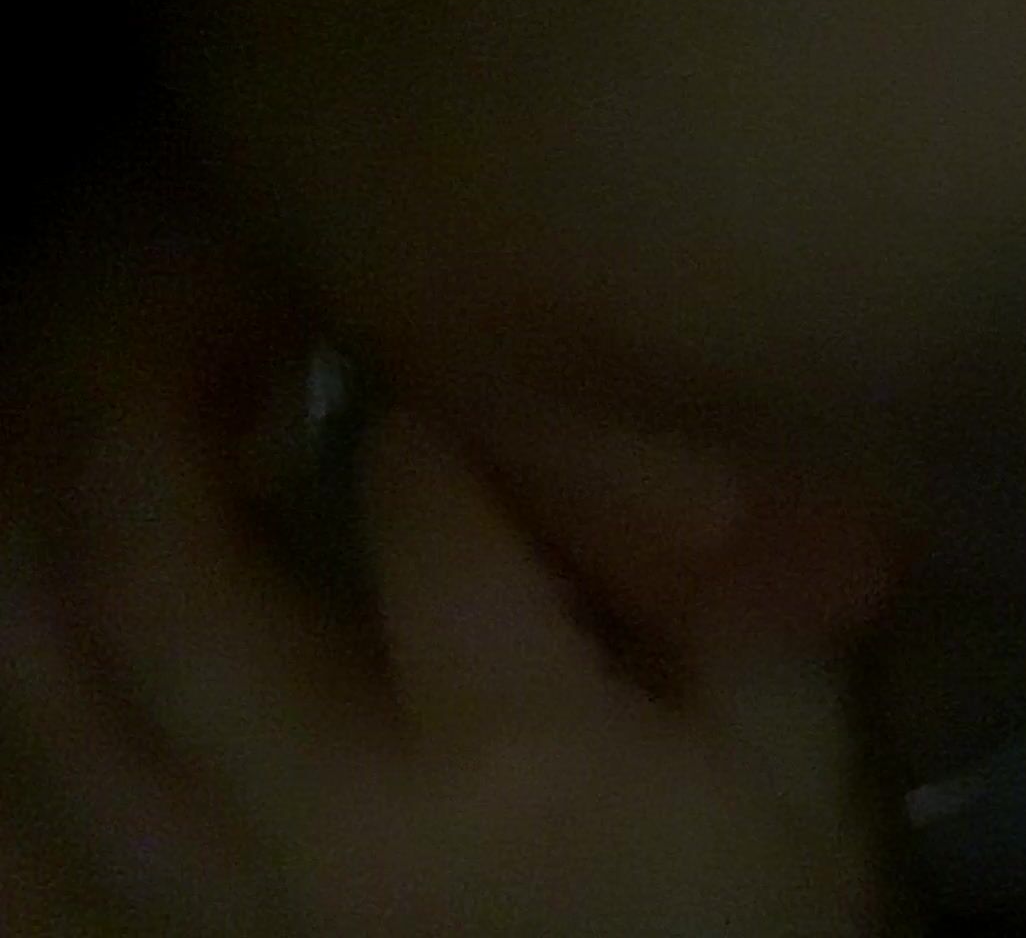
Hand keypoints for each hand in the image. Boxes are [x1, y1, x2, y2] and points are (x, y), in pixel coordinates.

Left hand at [1, 244, 884, 935]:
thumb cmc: (762, 929)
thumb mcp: (805, 761)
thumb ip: (742, 587)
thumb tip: (657, 417)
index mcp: (516, 751)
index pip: (419, 492)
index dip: (411, 374)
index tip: (423, 318)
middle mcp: (322, 820)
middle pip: (158, 564)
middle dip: (156, 383)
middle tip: (208, 293)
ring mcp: (208, 908)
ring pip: (35, 684)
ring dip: (28, 512)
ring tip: (87, 404)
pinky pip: (13, 838)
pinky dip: (3, 715)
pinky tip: (33, 612)